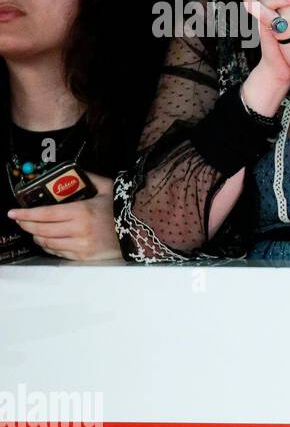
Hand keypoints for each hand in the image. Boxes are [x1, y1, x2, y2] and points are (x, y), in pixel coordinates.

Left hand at [7, 172, 121, 260]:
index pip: (45, 213)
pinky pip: (58, 252)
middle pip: (41, 230)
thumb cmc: (122, 209)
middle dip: (27, 226)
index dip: (25, 214)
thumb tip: (74, 170)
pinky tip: (48, 241)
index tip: (13, 213)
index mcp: (81, 211)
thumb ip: (89, 178)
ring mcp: (81, 245)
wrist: (139, 231)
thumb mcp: (108, 188)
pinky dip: (49, 247)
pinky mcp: (84, 256)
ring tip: (34, 231)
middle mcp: (78, 230)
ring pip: (47, 243)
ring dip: (36, 237)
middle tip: (20, 221)